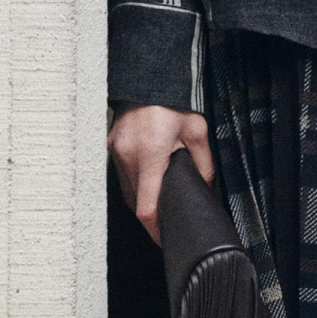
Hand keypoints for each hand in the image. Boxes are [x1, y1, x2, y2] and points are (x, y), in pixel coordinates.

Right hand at [108, 102, 214, 243]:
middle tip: (167, 222)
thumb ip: (203, 162)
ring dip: (141, 199)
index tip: (164, 239)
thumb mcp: (197, 130)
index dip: (154, 229)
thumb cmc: (172, 103)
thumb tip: (206, 187)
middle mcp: (128, 155)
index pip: (146, 206)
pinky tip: (146, 182)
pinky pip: (121, 175)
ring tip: (159, 202)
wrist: (147, 78)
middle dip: (151, 215)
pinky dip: (134, 183)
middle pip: (135, 202)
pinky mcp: (110, 146)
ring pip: (126, 190)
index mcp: (150, 153)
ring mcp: (115, 151)